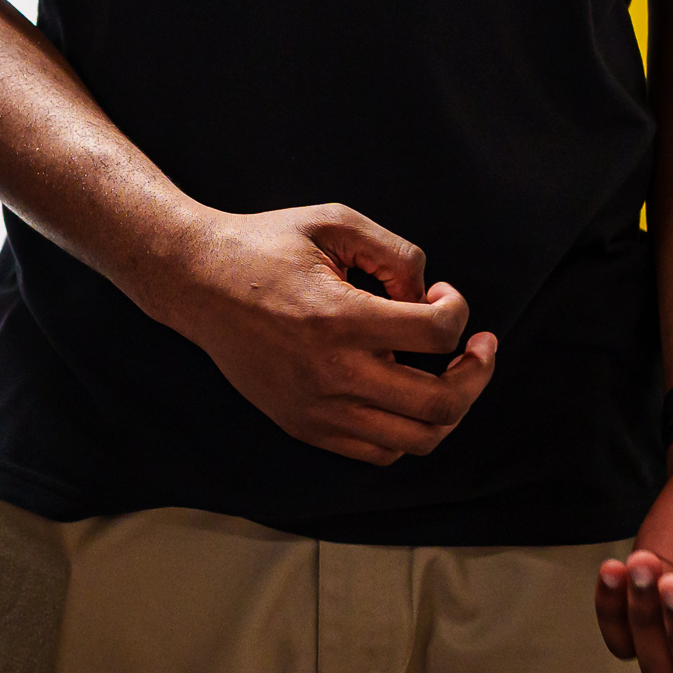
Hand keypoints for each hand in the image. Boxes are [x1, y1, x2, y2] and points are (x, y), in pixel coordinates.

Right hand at [137, 202, 494, 463]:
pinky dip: (407, 430)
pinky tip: (402, 395)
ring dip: (449, 409)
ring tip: (448, 377)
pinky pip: (378, 451)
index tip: (441, 295)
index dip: (458, 310)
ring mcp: (317, 407)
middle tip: (477, 348)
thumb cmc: (264, 246)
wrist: (196, 283)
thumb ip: (395, 252)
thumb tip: (428, 296)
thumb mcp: (333, 221)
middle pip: (441, 403)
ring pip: (417, 439)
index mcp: (340, 317)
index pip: (436, 333)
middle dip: (476, 373)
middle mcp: (332, 372)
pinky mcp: (304, 424)